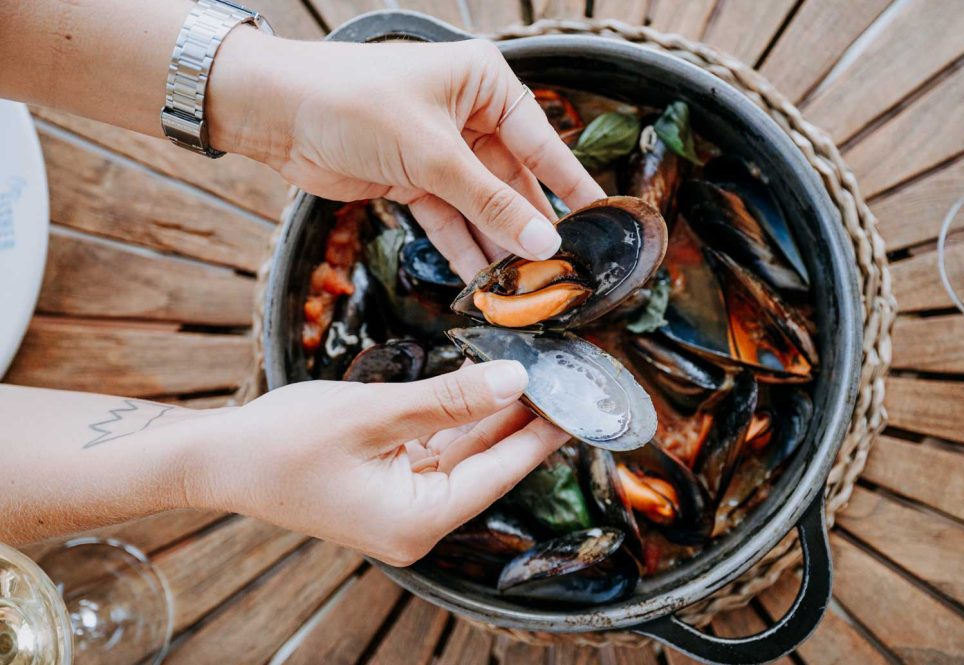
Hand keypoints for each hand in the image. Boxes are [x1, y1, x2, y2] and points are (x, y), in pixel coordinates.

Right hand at [185, 361, 568, 565]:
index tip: (579, 404)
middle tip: (564, 381)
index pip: (499, 472)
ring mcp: (401, 503)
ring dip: (493, 417)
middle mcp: (415, 520)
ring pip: (464, 454)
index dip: (541, 435)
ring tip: (534, 378)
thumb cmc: (283, 442)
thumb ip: (448, 399)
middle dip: (523, 422)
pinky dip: (459, 419)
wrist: (218, 459)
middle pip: (487, 465)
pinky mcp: (388, 483)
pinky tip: (483, 388)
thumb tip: (513, 379)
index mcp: (416, 520)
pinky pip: (437, 450)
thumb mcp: (373, 415)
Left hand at [209, 30, 604, 279]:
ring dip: (495, 244)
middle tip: (558, 270)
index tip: (600, 219)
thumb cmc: (354, 102)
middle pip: (511, 180)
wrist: (276, 112)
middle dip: (528, 226)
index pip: (541, 141)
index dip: (570, 184)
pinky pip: (448, 218)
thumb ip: (490, 201)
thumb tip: (544, 241)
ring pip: (480, 205)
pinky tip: (480, 280)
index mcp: (484, 84)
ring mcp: (440, 150)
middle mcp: (468, 114)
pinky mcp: (413, 179)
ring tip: (522, 285)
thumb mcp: (432, 153)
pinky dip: (461, 247)